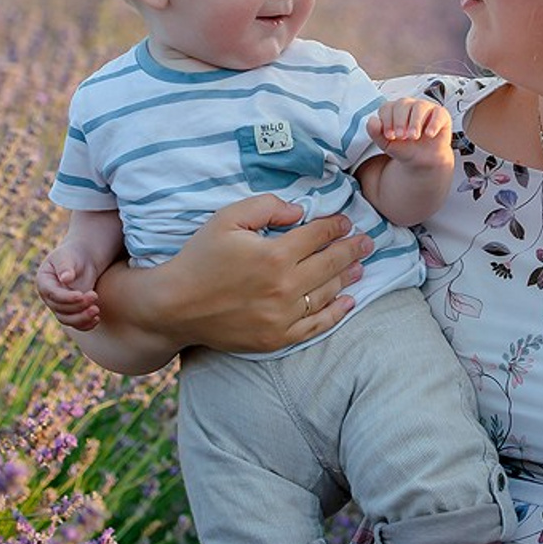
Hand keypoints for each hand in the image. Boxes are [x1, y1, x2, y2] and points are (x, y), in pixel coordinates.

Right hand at [36, 248, 101, 330]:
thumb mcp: (67, 257)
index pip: (52, 294)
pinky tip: (97, 319)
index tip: (81, 295)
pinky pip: (76, 324)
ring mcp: (60, 306)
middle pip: (60, 309)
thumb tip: (66, 278)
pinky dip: (86, 325)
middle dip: (78, 305)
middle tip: (94, 295)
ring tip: (96, 310)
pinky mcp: (72, 311)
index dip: (66, 297)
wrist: (82, 260)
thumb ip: (65, 267)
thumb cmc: (72, 255)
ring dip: (82, 318)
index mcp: (44, 282)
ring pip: (67, 320)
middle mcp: (49, 297)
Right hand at [140, 193, 371, 353]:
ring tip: (360, 267)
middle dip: (353, 249)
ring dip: (348, 277)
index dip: (336, 226)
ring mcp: (283, 316)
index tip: (345, 222)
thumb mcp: (227, 218)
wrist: (174, 306)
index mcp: (275, 255)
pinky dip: (336, 312)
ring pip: (328, 293)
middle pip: (331, 264)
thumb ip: (267, 206)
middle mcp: (285, 287)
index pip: (318, 236)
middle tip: (368, 242)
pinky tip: (348, 301)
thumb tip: (300, 211)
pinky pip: (317, 325)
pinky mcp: (277, 337)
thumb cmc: (200, 258)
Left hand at [366, 98, 452, 168]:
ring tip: (414, 137)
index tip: (389, 136)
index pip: (387, 107)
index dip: (387, 121)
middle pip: (403, 105)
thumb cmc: (406, 149)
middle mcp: (409, 106)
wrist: (423, 160)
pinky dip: (433, 124)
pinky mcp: (440, 114)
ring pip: (419, 106)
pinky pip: (438, 113)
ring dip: (415, 122)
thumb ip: (376, 133)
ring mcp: (426, 108)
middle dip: (400, 122)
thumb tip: (372, 121)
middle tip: (401, 137)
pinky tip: (429, 134)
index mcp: (394, 111)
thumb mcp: (387, 144)